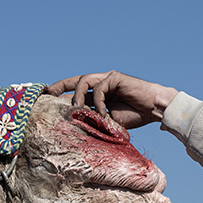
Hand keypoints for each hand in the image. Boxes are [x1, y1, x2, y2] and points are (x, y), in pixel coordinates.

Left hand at [47, 71, 177, 129]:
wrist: (155, 109)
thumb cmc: (135, 116)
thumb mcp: (109, 120)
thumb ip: (94, 118)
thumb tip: (75, 125)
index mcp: (99, 94)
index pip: (77, 91)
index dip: (62, 93)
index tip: (47, 98)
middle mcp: (101, 83)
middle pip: (75, 80)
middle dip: (60, 86)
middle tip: (48, 94)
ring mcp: (108, 78)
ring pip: (84, 81)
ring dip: (78, 96)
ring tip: (78, 110)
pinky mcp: (115, 77)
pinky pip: (100, 88)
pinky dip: (98, 102)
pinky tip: (103, 114)